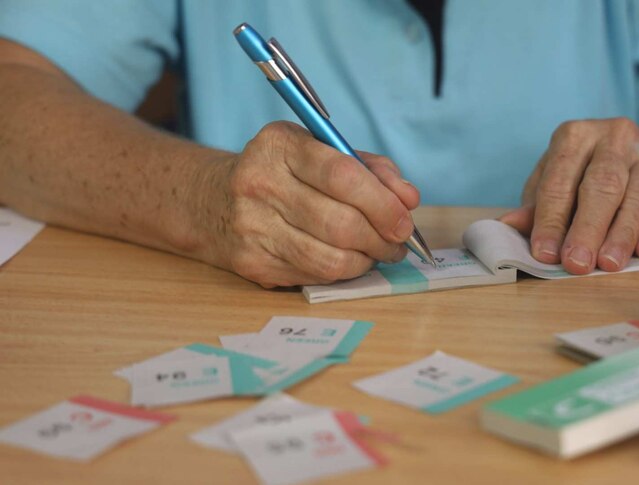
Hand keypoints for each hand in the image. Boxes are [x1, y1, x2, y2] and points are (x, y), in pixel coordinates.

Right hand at [194, 122, 418, 287]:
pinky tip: (348, 260)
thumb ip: (370, 169)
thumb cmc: (283, 173)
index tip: (405, 219)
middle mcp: (259, 183)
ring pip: (329, 257)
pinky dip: (343, 271)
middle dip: (381, 238)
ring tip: (378, 252)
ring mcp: (251, 226)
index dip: (383, 203)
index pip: (342, 175)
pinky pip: (314, 275)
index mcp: (280, 145)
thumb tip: (408, 199)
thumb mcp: (321, 152)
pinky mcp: (252, 262)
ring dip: (366, 260)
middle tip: (398, 242)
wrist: (213, 201)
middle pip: (340, 223)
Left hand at [499, 118, 638, 274]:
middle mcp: (613, 139)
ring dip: (623, 234)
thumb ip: (535, 207)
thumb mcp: (551, 182)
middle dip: (588, 228)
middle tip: (577, 263)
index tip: (544, 253)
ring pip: (638, 196)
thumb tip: (509, 226)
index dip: (551, 219)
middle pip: (602, 185)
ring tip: (610, 264)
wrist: (630, 152)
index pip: (560, 181)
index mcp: (574, 137)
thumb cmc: (578, 173)